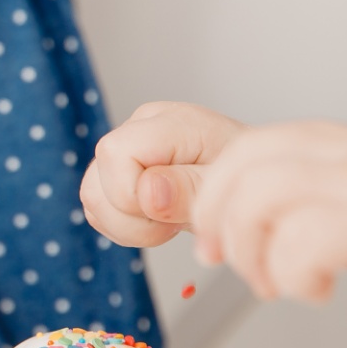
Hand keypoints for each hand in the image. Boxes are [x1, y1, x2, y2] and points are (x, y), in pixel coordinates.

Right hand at [81, 101, 245, 247]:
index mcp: (172, 122)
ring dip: (128, 225)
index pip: (116, 153)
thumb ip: (192, 190)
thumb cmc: (248, 181)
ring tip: (169, 222)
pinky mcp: (116, 168)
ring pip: (92, 196)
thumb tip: (147, 192)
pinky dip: (124, 226)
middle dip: (133, 218)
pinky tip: (157, 220)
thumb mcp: (231, 190)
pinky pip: (97, 206)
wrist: (254, 181)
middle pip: (97, 181)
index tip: (173, 213)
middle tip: (176, 221)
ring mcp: (125, 145)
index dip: (135, 196)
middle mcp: (141, 126)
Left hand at [190, 121, 346, 302]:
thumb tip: (194, 215)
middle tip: (213, 257)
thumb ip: (283, 205)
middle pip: (246, 158)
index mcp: (338, 147)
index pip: (249, 146)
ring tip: (270, 283)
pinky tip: (314, 289)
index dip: (212, 191)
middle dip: (214, 214)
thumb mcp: (341, 212)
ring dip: (248, 250)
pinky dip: (291, 275)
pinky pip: (304, 240)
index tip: (203, 235)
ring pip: (262, 193)